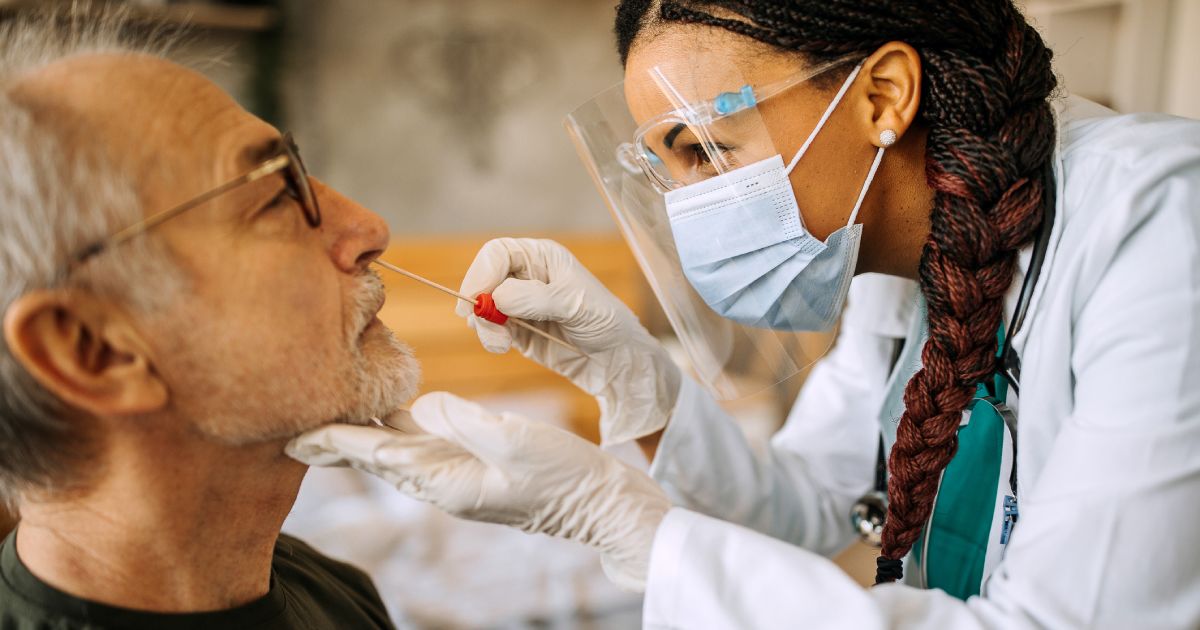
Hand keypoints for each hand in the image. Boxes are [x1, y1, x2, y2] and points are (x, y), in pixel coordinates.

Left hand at [286, 392, 670, 590]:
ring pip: (394, 450)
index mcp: (446, 481)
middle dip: (333, 443)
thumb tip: (426, 404)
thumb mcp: (516, 442)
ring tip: (324, 419)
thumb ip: (467, 423)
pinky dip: (395, 428)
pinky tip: (386, 412)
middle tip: (288, 430)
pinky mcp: (472, 465)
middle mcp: (442, 481)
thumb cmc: (564, 475)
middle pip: (375, 457)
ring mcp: (456, 475)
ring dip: (359, 434)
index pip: (378, 454)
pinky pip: (422, 444)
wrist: (600, 504)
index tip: (294, 432)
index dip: (335, 439)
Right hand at [458, 237, 679, 444]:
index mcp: (542, 258)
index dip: (482, 272)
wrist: (616, 359)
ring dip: (484, 325)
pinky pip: (492, 330)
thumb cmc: (605, 320)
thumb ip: (535, 298)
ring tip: (500, 343)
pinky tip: (503, 346)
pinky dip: (490, 338)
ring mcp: (519, 305)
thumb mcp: (575, 304)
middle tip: (481, 322)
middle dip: (479, 301)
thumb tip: (498, 297)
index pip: (498, 253)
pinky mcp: (517, 332)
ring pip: (483, 308)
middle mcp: (526, 277)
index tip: (477, 297)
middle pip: (484, 280)